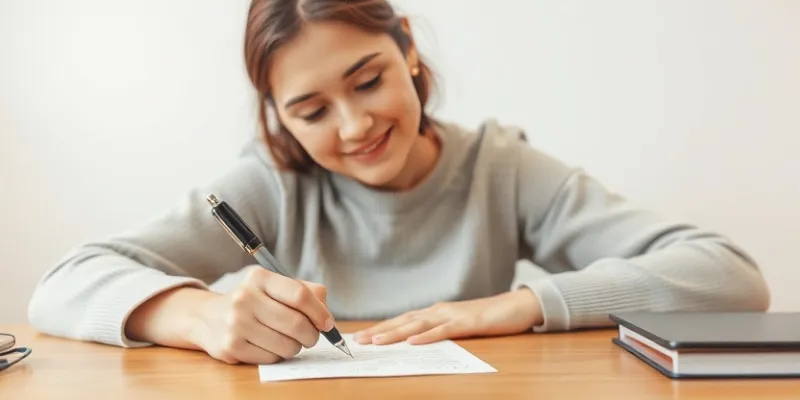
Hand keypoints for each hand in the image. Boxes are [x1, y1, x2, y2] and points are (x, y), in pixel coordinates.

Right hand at [188, 266, 333, 364]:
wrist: (207, 316)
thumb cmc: (253, 301)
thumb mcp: (274, 286)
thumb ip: (305, 291)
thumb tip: (326, 315)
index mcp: (260, 278)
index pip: (300, 295)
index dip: (320, 312)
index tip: (327, 323)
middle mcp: (245, 298)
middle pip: (296, 324)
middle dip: (312, 335)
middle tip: (311, 336)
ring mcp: (236, 324)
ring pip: (287, 345)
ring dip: (295, 347)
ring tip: (287, 339)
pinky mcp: (231, 347)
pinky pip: (271, 358)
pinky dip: (277, 355)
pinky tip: (268, 345)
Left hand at [353, 289, 542, 344]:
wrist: (517, 306)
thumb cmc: (488, 318)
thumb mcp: (459, 326)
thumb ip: (439, 331)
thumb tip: (417, 343)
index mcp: (435, 313)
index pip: (403, 321)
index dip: (381, 328)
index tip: (361, 337)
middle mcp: (439, 311)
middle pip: (404, 322)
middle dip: (380, 331)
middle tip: (358, 341)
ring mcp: (453, 315)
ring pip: (418, 326)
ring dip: (396, 333)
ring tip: (377, 341)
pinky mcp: (468, 322)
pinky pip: (444, 330)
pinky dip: (427, 336)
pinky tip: (413, 342)